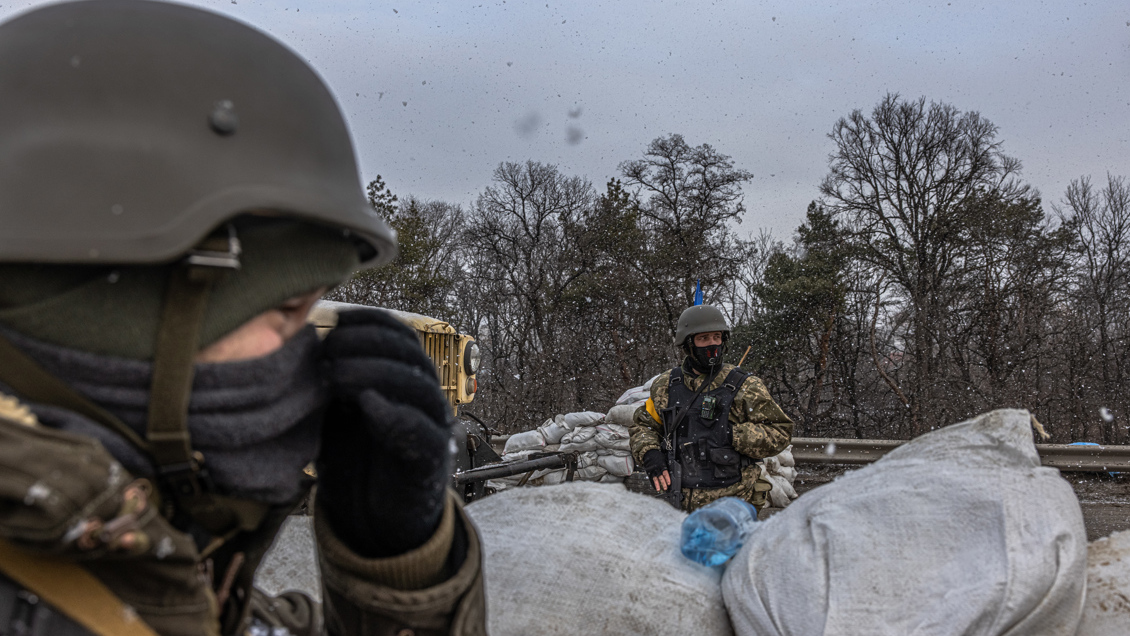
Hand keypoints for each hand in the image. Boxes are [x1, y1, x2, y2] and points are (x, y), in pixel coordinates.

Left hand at [316, 309, 452, 557]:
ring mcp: (431, 425)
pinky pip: (422, 430)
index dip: (369, 321)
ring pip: (417, 384)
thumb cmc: (352, 459)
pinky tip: (368, 406)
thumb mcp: (332, 411)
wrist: (370, 520)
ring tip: (336, 378)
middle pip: (408, 352)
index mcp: (401, 377)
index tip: (333, 322)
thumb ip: (330, 380)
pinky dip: (395, 414)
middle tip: (327, 354)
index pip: (398, 333)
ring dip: (374, 373)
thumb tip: (309, 343)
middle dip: (365, 344)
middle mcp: (423, 395)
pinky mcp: (431, 459)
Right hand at [641, 449, 671, 492]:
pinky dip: (652, 483)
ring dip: (657, 484)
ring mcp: (652, 470)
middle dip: (663, 483)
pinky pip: (651, 478)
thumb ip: (666, 465)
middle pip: (660, 476)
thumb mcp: (663, 458)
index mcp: (661, 464)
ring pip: (655, 478)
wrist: (649, 453)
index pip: (665, 472)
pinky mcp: (649, 471)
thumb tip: (671, 472)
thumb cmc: (658, 456)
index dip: (667, 478)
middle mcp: (657, 468)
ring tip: (659, 489)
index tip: (669, 483)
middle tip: (665, 488)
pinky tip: (654, 487)